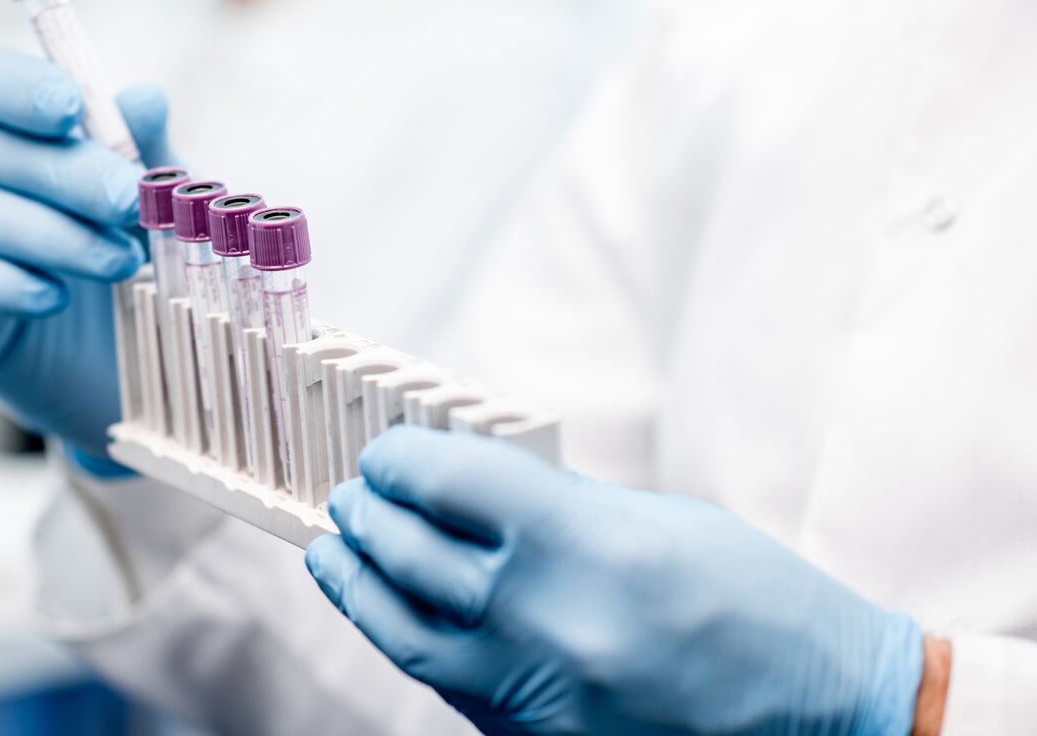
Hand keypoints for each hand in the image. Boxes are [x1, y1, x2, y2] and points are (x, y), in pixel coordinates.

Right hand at [0, 48, 174, 466]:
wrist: (140, 375)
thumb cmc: (148, 272)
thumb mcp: (164, 210)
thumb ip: (153, 155)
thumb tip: (143, 95)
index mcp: (31, 138)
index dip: (21, 87)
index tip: (70, 107)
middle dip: (69, 173)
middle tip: (127, 202)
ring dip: (53, 234)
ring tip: (122, 264)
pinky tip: (52, 298)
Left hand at [306, 426, 924, 735]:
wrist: (825, 716)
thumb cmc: (754, 604)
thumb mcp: (658, 520)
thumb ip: (556, 501)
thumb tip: (469, 481)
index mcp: (586, 545)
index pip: (448, 484)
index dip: (400, 460)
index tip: (384, 453)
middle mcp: (551, 621)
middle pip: (411, 556)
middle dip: (368, 516)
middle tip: (352, 495)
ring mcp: (539, 694)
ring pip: (404, 634)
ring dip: (357, 585)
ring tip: (336, 551)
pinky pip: (448, 685)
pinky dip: (407, 640)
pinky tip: (389, 612)